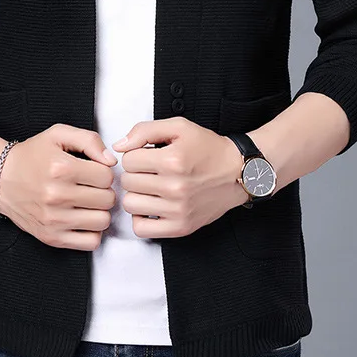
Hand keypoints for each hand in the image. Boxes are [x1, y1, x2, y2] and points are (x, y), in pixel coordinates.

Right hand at [0, 123, 117, 250]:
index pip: (107, 176)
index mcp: (61, 168)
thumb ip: (89, 140)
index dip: (104, 172)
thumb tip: (111, 161)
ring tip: (88, 202)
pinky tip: (83, 218)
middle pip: (107, 199)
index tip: (94, 171)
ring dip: (100, 211)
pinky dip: (92, 231)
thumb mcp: (58, 134)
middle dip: (104, 191)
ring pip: (102, 221)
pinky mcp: (51, 237)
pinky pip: (90, 242)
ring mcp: (53, 219)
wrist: (0, 179)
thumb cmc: (31, 156)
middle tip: (92, 187)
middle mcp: (57, 195)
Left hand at [113, 117, 248, 238]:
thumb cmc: (208, 149)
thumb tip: (119, 146)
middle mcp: (175, 187)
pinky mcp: (181, 227)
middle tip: (150, 171)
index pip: (128, 160)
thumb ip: (144, 131)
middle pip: (128, 182)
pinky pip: (141, 229)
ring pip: (130, 204)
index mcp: (173, 160)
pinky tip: (152, 206)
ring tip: (150, 187)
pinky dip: (141, 218)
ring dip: (136, 194)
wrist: (237, 172)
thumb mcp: (179, 127)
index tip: (146, 156)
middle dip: (135, 173)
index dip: (135, 155)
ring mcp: (178, 210)